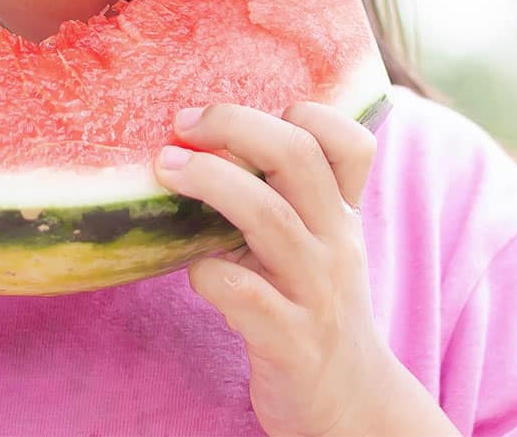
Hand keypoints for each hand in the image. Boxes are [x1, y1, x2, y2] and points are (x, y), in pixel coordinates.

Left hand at [154, 102, 458, 436]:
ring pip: (269, 216)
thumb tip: (206, 138)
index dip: (306, 112)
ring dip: (211, 182)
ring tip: (166, 169)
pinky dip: (208, 273)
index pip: (350, 141)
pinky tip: (193, 271)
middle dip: (235, 125)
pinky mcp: (290, 340)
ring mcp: (315, 291)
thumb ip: (285, 196)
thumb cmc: (314, 307)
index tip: (240, 116)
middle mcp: (335, 243)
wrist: (348, 404)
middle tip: (183, 124)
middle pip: (298, 157)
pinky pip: (244, 293)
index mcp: (342, 214)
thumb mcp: (317, 245)